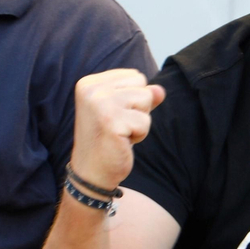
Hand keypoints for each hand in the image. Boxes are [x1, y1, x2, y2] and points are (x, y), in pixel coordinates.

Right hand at [70, 70, 164, 192]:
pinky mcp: (112, 121)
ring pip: (146, 100)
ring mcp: (100, 104)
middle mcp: (92, 90)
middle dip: (138, 108)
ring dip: (139, 122)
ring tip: (120, 133)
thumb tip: (160, 90)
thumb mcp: (124, 111)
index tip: (114, 116)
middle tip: (118, 125)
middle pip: (142, 85)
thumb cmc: (108, 140)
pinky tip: (121, 142)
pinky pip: (145, 121)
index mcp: (89, 83)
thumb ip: (142, 96)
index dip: (132, 99)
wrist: (92, 172)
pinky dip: (139, 135)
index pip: (134, 76)